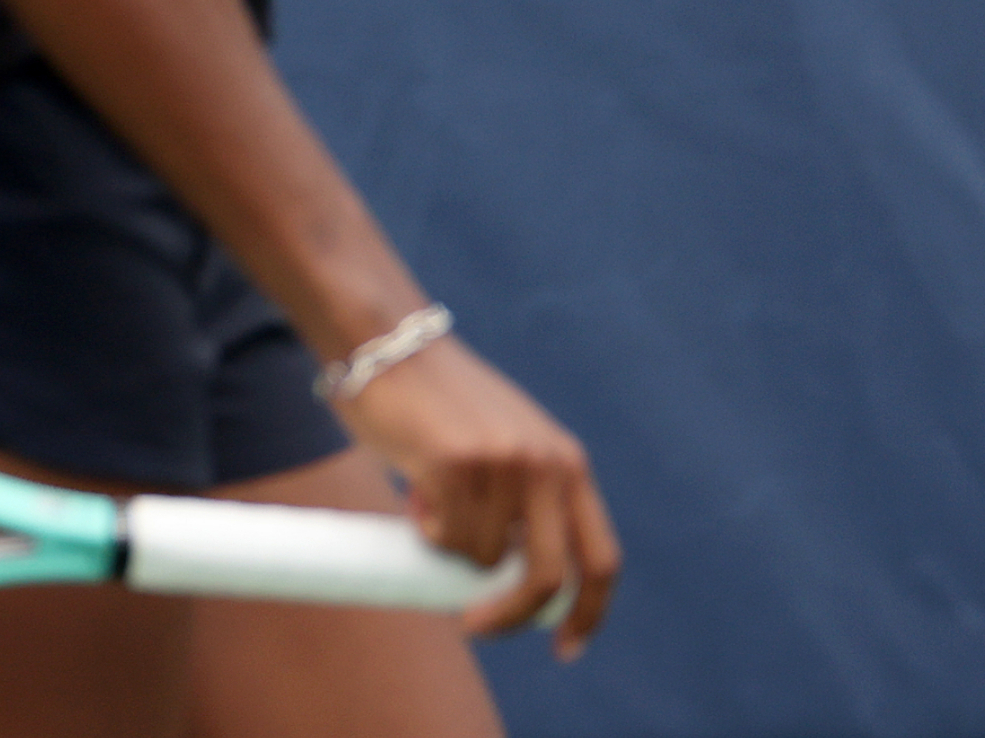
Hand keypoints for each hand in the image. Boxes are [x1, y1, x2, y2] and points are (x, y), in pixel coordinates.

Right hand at [339, 335, 620, 656]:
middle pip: (545, 577)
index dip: (589, 612)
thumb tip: (508, 577)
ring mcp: (504, 465)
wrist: (384, 338)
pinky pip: (444, 536)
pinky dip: (425, 527)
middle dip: (509, 616)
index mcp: (567, 462)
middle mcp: (547, 464)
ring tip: (427, 494)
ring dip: (448, 543)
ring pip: (479, 557)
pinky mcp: (457, 465)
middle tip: (474, 626)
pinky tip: (413, 484)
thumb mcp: (503, 445)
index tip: (565, 646)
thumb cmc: (435, 401)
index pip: (600, 558)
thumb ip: (520, 498)